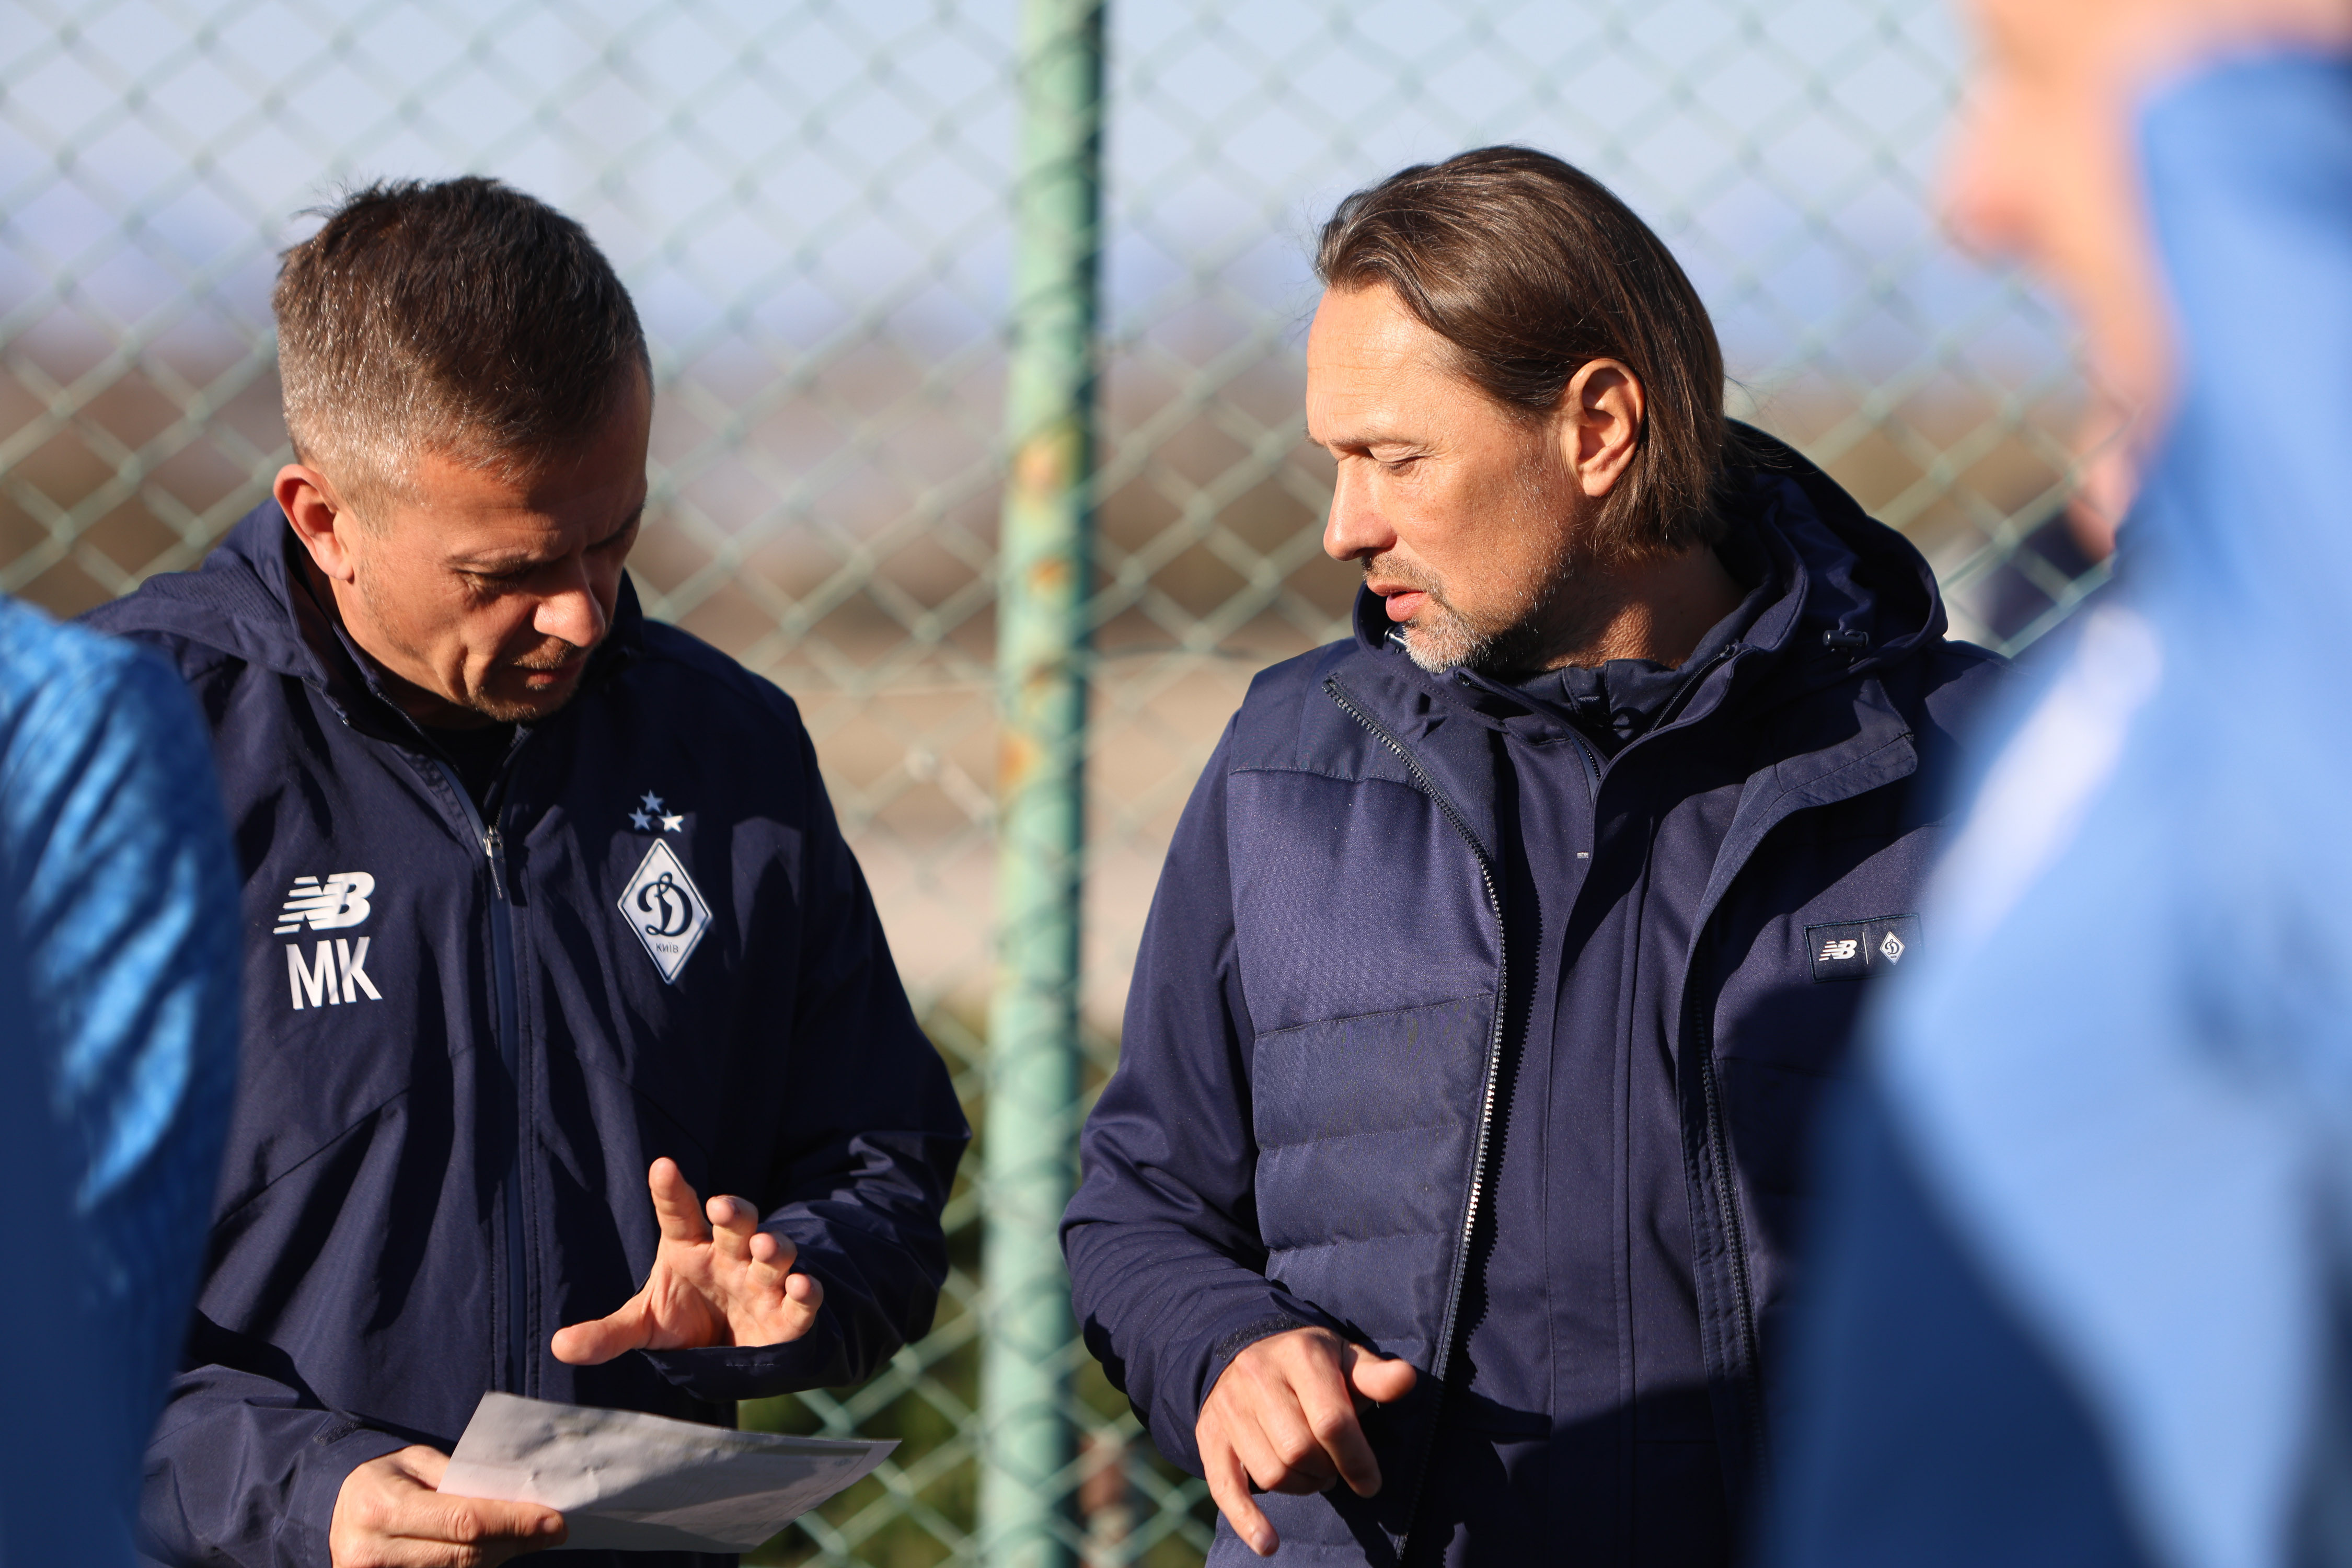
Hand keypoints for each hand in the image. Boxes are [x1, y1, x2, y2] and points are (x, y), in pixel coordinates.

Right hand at [329, 1446, 563, 1567]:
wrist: (333, 1507)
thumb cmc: (383, 1477)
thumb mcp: (415, 1462)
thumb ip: (459, 1480)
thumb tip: (516, 1496)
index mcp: (384, 1508)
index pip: (463, 1521)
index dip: (513, 1523)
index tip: (553, 1520)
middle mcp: (374, 1552)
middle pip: (465, 1555)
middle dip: (515, 1542)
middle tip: (552, 1531)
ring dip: (499, 1557)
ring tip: (524, 1538)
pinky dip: (474, 1567)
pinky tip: (494, 1552)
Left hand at [550, 1158, 822, 1363]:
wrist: (730, 1349)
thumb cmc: (685, 1318)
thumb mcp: (645, 1323)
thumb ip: (608, 1333)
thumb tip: (558, 1347)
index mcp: (690, 1247)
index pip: (679, 1213)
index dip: (671, 1191)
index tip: (662, 1166)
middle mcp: (730, 1254)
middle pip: (735, 1222)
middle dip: (734, 1211)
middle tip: (723, 1206)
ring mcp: (761, 1280)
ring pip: (774, 1251)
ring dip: (773, 1246)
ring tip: (766, 1245)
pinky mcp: (787, 1313)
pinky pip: (801, 1298)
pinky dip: (807, 1291)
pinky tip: (803, 1285)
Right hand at [1195, 1326, 1416, 1556]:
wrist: (1244, 1350)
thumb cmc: (1309, 1363)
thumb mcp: (1344, 1358)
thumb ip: (1374, 1376)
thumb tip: (1406, 1379)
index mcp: (1300, 1355)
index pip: (1331, 1420)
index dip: (1356, 1459)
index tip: (1370, 1483)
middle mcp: (1258, 1377)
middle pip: (1299, 1450)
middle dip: (1327, 1471)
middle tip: (1334, 1469)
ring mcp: (1230, 1408)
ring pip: (1271, 1473)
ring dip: (1301, 1487)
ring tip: (1312, 1474)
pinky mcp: (1210, 1435)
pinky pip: (1226, 1486)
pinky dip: (1247, 1520)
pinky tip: (1268, 1543)